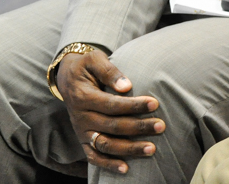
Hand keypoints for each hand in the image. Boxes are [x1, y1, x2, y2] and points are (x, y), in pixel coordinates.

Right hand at [56, 49, 164, 174]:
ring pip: (105, 145)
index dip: (133, 106)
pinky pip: (93, 157)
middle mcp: (81, 117)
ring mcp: (81, 131)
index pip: (112, 105)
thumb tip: (127, 86)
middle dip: (138, 127)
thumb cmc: (87, 66)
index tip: (155, 104)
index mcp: (83, 97)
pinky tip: (126, 169)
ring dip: (129, 149)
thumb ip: (110, 72)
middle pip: (112, 126)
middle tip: (161, 126)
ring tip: (151, 149)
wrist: (67, 78)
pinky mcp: (83, 140)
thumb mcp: (95, 60)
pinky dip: (108, 165)